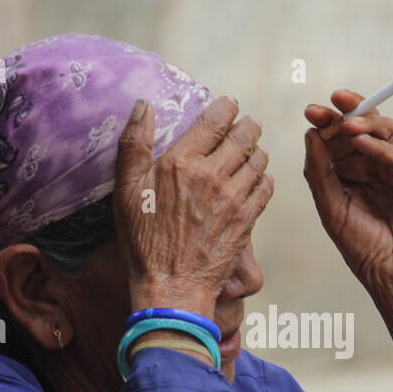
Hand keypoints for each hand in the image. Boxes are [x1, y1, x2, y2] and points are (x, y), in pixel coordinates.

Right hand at [114, 96, 273, 316]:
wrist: (172, 287)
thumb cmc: (144, 242)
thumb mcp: (126, 191)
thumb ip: (134, 145)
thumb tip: (143, 105)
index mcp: (180, 162)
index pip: (214, 120)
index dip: (227, 107)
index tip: (230, 104)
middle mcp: (211, 175)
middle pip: (244, 136)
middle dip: (248, 125)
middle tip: (248, 124)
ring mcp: (233, 198)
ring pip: (259, 160)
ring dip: (257, 151)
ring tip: (252, 150)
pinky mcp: (247, 219)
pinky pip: (266, 187)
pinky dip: (264, 178)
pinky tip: (256, 179)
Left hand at [303, 90, 392, 297]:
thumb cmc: (363, 248)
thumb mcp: (331, 210)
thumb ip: (320, 174)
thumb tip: (311, 135)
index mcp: (353, 173)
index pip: (340, 138)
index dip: (327, 121)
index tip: (311, 110)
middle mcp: (376, 168)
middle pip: (364, 128)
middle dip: (346, 113)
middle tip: (329, 104)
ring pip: (386, 134)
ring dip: (365, 124)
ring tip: (347, 124)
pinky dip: (380, 148)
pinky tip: (363, 144)